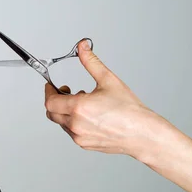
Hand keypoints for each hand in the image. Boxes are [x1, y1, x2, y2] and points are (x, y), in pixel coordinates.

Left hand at [44, 39, 157, 156]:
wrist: (143, 134)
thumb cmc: (129, 110)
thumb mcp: (108, 80)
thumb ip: (91, 62)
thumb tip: (82, 47)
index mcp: (78, 108)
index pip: (50, 101)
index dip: (49, 92)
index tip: (52, 86)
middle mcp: (76, 124)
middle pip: (51, 113)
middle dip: (55, 101)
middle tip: (66, 92)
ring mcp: (79, 136)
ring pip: (61, 122)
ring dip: (65, 111)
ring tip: (84, 103)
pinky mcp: (84, 144)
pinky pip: (71, 132)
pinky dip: (73, 122)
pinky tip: (89, 115)